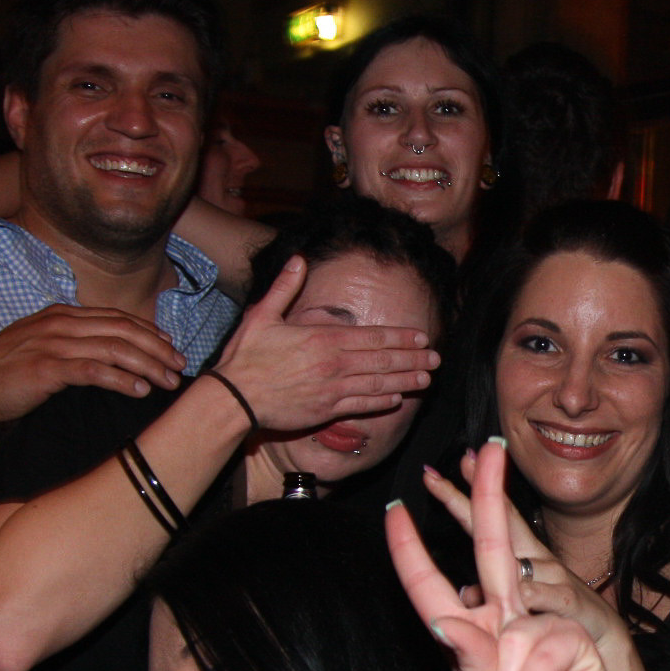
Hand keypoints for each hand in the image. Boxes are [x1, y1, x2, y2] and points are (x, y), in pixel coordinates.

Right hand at [0, 302, 188, 425]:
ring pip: (115, 349)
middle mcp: (60, 324)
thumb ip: (71, 345)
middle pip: (123, 330)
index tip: (171, 347)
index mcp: (61, 315)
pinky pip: (93, 370)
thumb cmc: (2, 373)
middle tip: (180, 366)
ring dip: (148, 365)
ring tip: (169, 381)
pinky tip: (140, 390)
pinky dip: (121, 379)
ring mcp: (52, 344)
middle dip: (157, 348)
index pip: (117, 318)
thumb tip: (107, 356)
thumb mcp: (40, 348)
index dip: (149, 332)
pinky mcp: (46, 368)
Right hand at [208, 255, 439, 430]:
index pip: (373, 337)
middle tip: (436, 360)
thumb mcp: (262, 315)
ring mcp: (333, 389)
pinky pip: (362, 406)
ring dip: (405, 381)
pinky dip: (382, 402)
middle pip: (383, 361)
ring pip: (379, 385)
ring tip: (426, 380)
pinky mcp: (327, 410)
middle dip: (413, 359)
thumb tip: (298, 260)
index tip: (421, 338)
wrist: (234, 397)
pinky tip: (397, 399)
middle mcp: (334, 364)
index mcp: (323, 338)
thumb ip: (285, 287)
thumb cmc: (246, 356)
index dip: (400, 338)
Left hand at [387, 438, 639, 670]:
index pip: (432, 586)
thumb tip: (444, 619)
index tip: (396, 509)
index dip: (411, 549)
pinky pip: (540, 647)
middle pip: (492, 545)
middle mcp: (504, 621)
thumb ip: (469, 662)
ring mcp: (539, 625)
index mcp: (470, 637)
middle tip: (488, 448)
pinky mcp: (571, 636)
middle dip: (487, 494)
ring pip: (510, 627)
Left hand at [425, 448, 639, 652]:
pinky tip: (518, 597)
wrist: (608, 649)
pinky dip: (531, 596)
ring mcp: (557, 579)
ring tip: (477, 530)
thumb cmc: (560, 628)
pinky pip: (545, 596)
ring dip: (500, 546)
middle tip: (463, 458)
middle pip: (505, 521)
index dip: (461, 498)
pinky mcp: (572, 605)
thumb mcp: (522, 612)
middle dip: (481, 489)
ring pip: (521, 558)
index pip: (489, 521)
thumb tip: (465, 590)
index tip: (434, 475)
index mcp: (524, 560)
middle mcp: (539, 561)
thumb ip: (493, 598)